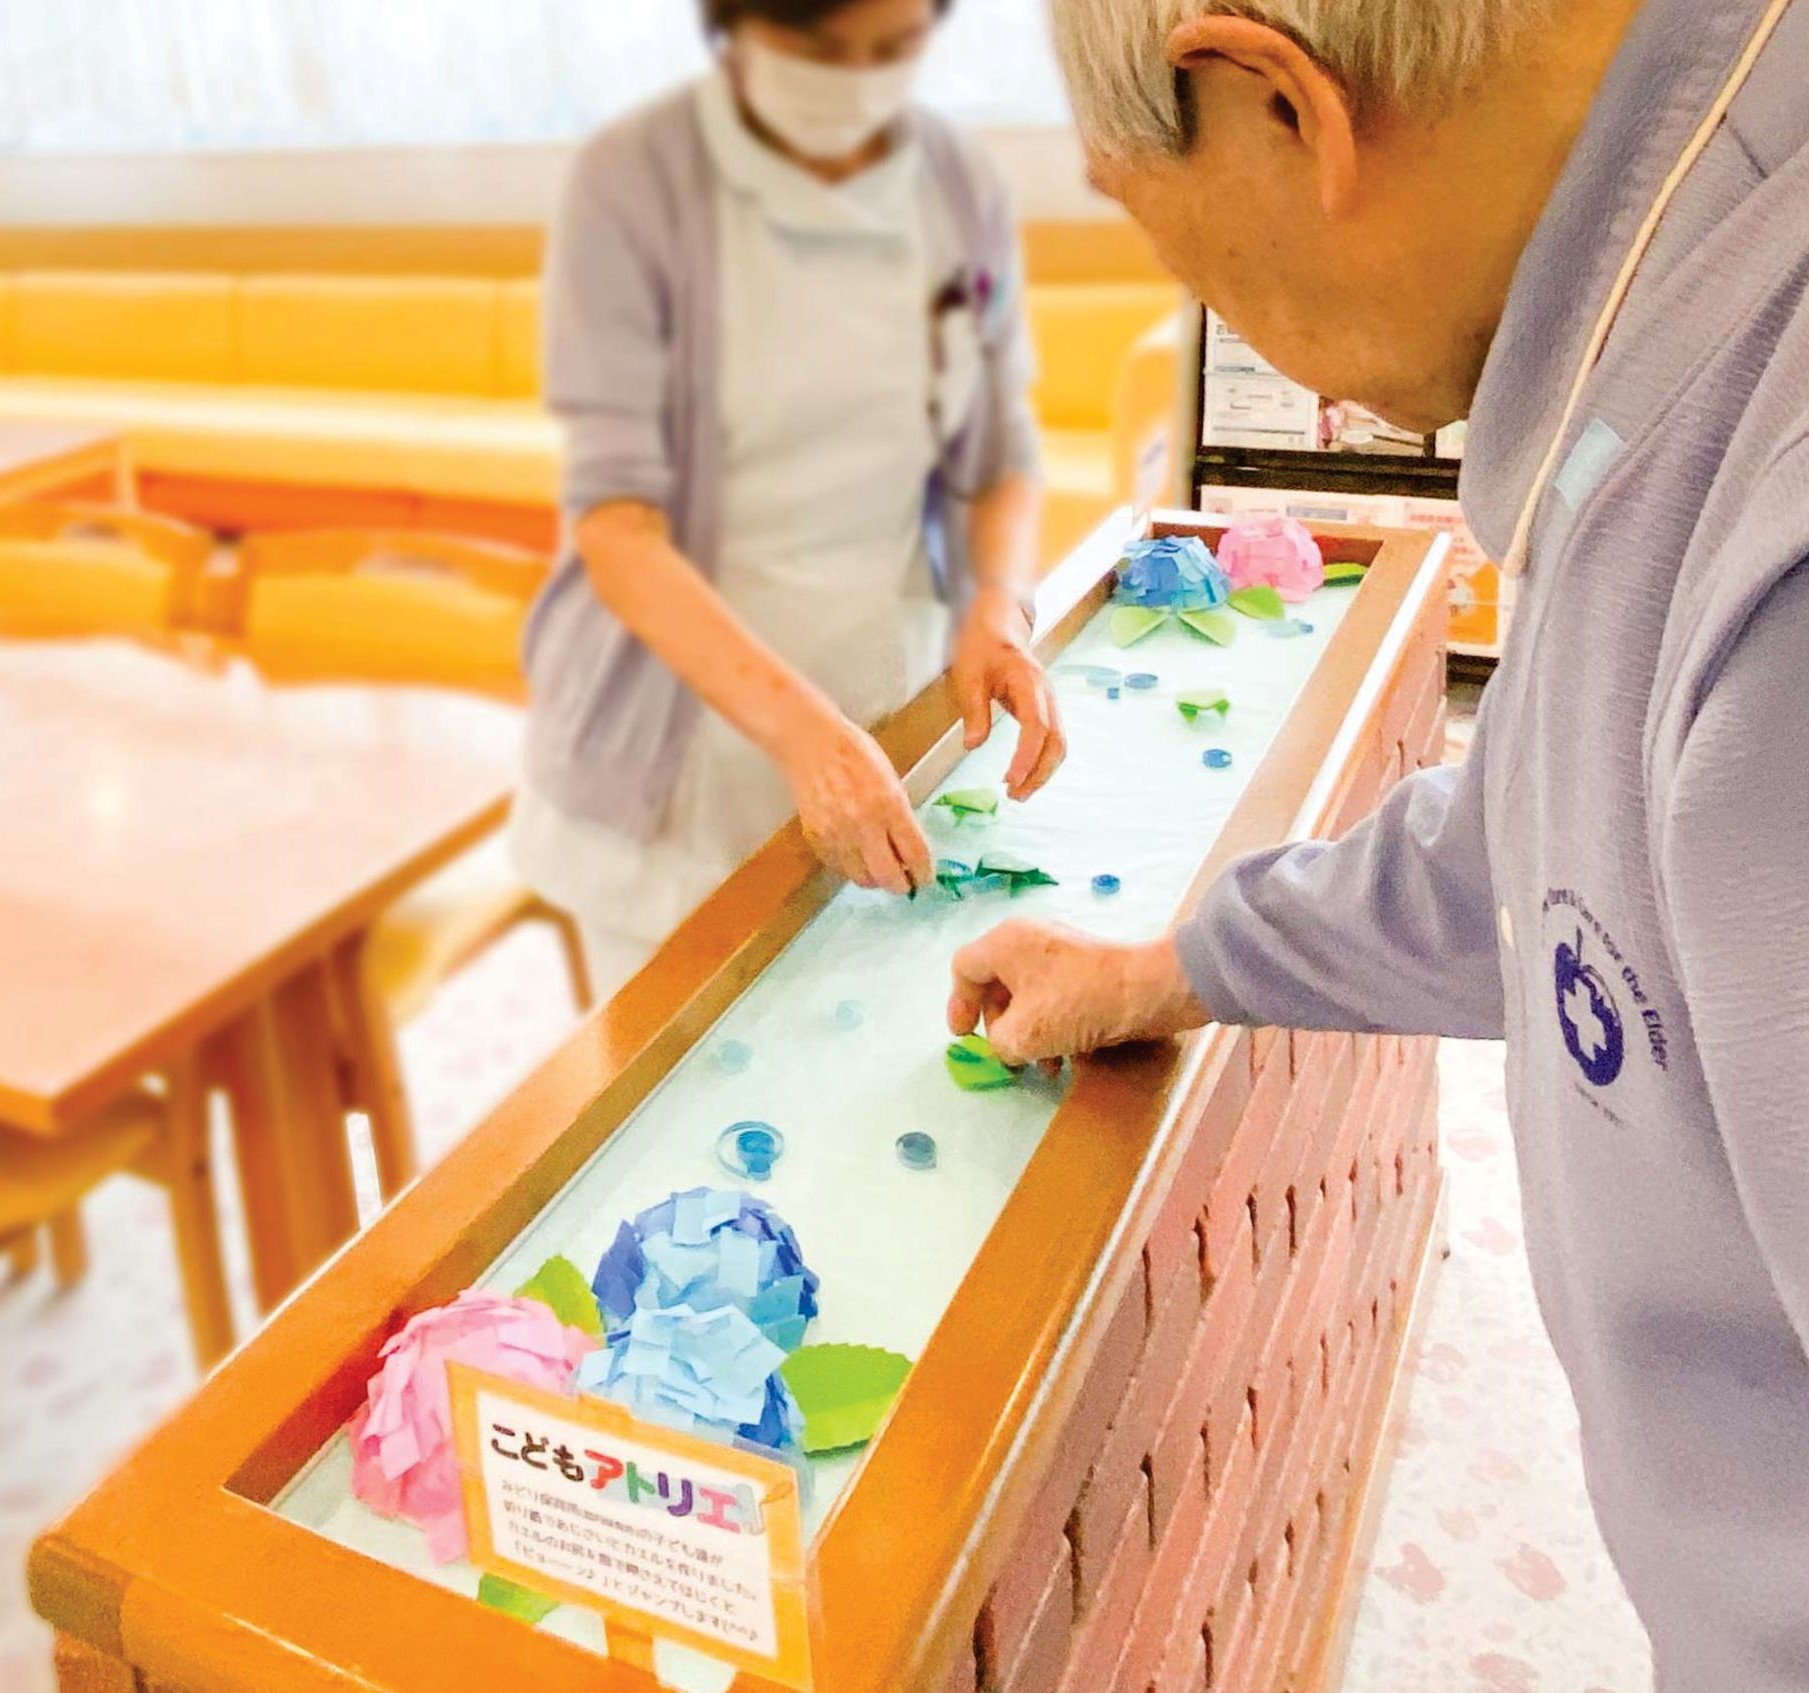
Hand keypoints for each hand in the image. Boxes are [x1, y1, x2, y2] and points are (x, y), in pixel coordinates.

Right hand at [779, 710, 932, 894]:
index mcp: (889, 805)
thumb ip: (900, 815)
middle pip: (888, 877)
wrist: (810, 743)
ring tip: (878, 866)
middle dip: (901, 885)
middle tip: (905, 882)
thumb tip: (909, 850)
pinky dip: (851, 867)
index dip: (924, 873)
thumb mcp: (891, 779)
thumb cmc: (854, 753)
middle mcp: (863, 824)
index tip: (925, 877)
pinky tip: (856, 855)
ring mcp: (837, 834)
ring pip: (862, 878)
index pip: (915, 853)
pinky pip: (839, 868)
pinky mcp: (816, 838)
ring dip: (875, 878)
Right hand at [948, 921, 1207, 1065]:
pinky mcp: (1087, 972)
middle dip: (1000, 1026)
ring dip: (1030, 1035)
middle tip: (1009, 1055)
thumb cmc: (1077, 1004)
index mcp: (1006, 944)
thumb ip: (998, 1042)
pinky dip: (1055, 1029)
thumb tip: (1004, 1044)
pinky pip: (1057, 1000)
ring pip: (1029, 998)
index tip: (965, 1036)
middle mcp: (1030, 942)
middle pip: (996, 985)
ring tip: (1044, 1067)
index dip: (958, 1004)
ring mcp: (1061, 955)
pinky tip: (1069, 1058)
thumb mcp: (1024, 1033)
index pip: (964, 969)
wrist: (1148, 990)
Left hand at [953, 588, 1065, 800]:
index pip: (1035, 727)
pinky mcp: (1046, 708)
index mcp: (1028, 683)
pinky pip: (1053, 739)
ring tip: (1019, 792)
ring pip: (1058, 743)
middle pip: (1055, 741)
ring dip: (1043, 771)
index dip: (1026, 757)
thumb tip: (974, 744)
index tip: (1010, 780)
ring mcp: (1050, 702)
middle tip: (1014, 796)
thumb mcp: (968, 675)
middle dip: (1038, 773)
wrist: (1000, 622)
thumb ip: (974, 710)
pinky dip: (1043, 761)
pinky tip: (1026, 774)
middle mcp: (1047, 695)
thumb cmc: (982, 645)